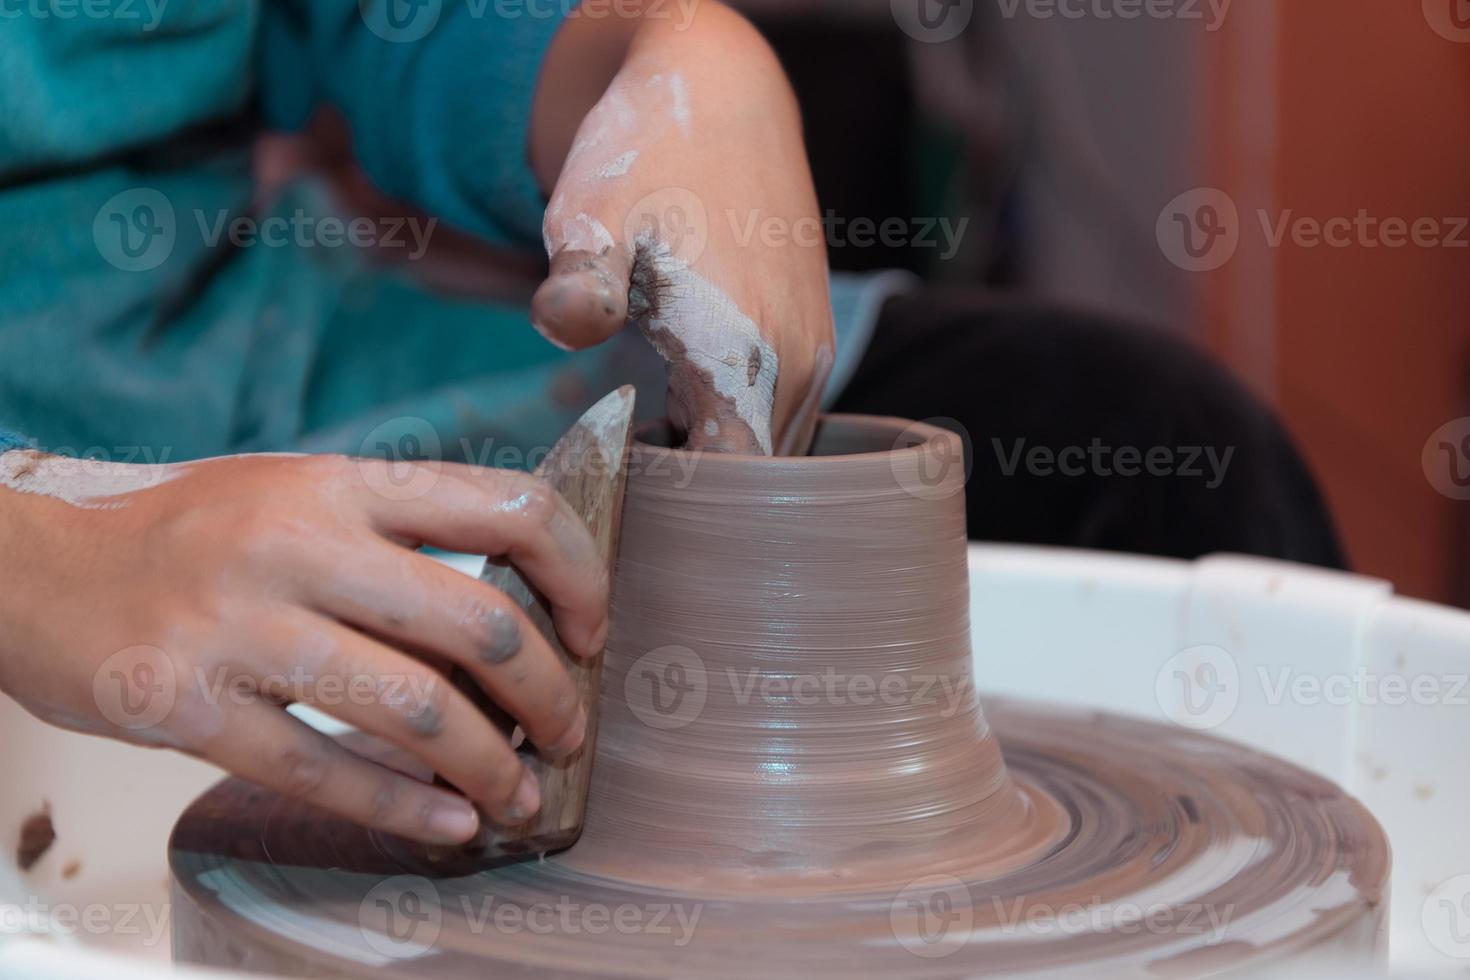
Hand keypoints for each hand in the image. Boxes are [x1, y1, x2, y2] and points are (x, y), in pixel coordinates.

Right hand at [0, 451, 607, 844]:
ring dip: (490, 767)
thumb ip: (395, 532)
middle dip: (549, 693)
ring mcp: (244, 627)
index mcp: (340, 484)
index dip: (578, 571)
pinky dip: (403, 808)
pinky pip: (324, 770)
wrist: (36, 575)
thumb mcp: (296, 496)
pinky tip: (448, 825)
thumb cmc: (189, 539)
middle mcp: (301, 545)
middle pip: (481, 622)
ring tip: (518, 796)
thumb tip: (520, 600)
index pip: (506, 505)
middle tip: (567, 733)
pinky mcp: (192, 708)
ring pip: (415, 711)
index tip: (593, 627)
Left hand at [529, 3, 834, 454]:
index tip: (615, 488)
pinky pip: (779, 417)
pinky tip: (674, 398)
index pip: (730, 487)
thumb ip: (580, 283)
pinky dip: (731, 427)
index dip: (674, 507)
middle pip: (755, 482)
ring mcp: (814, 352)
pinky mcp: (812, 337)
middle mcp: (798, 366)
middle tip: (616, 466)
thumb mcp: (593, 216)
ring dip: (712, 458)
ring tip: (642, 431)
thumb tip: (563, 328)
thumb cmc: (648, 156)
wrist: (719, 91)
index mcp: (749, 356)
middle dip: (691, 492)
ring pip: (771, 452)